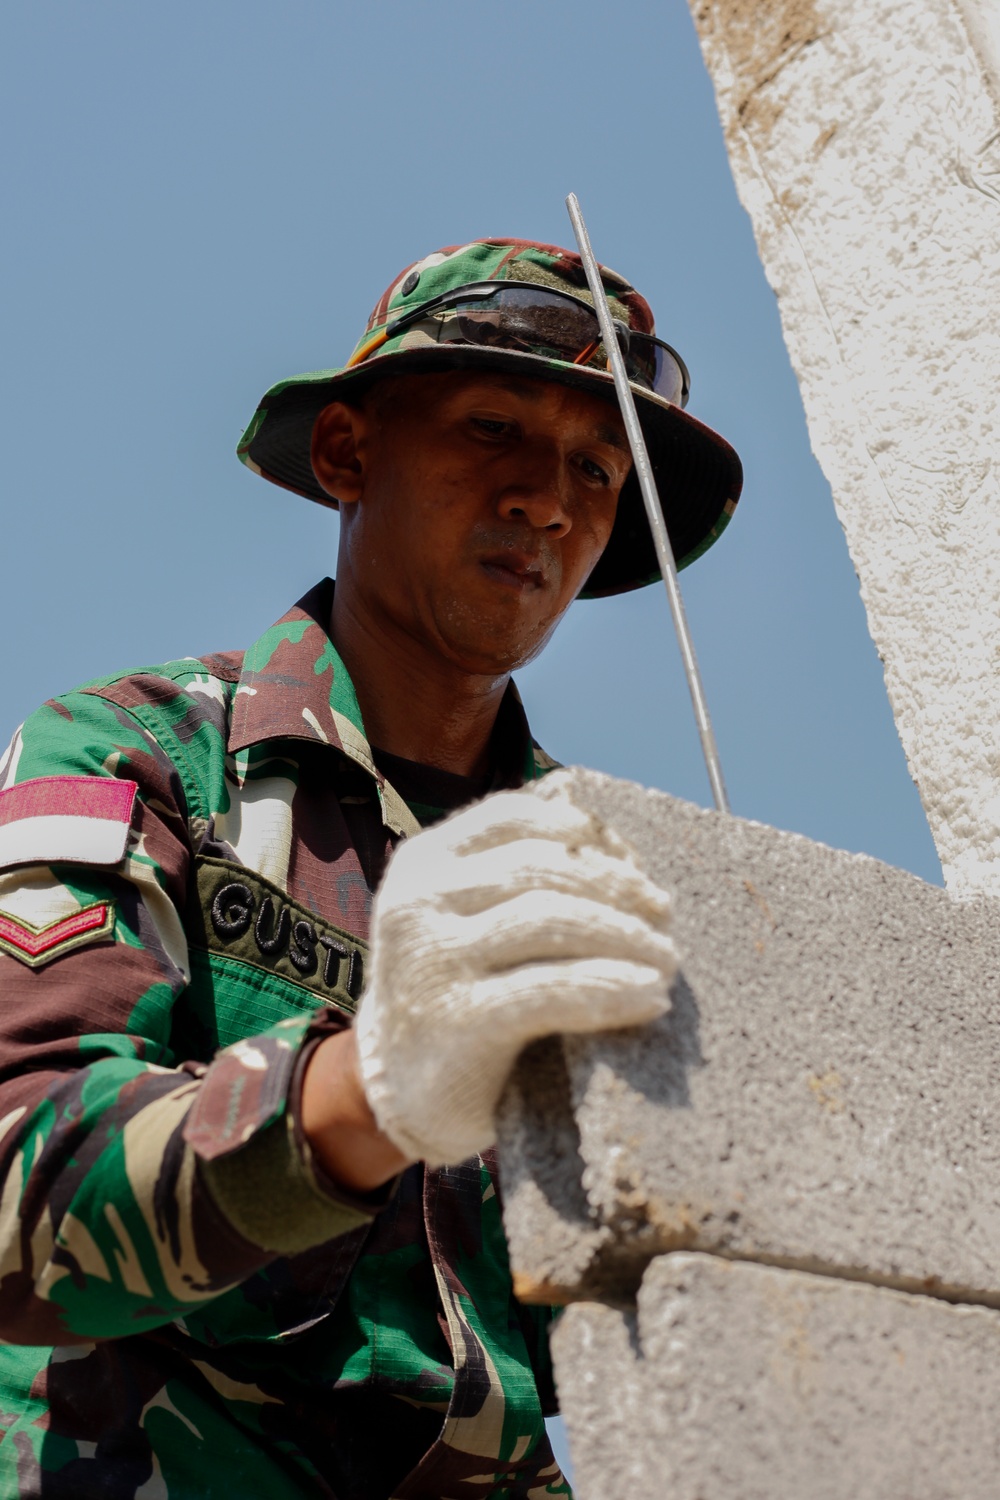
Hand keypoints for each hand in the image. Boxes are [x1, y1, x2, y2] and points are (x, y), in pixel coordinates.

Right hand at [354, 771, 676, 1165]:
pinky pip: (551, 991)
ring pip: (552, 919)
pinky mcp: (454, 1021)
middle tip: (664, 918)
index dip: (588, 835)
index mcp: (423, 862)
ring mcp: (432, 960)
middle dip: (617, 888)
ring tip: (666, 961)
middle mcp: (418, 900)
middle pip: (542, 868)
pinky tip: (651, 998)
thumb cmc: (454, 998)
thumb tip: (608, 836)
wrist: (396, 1095)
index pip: (517, 818)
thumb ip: (512, 878)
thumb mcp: (463, 920)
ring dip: (625, 936)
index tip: (637, 866)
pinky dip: (612, 988)